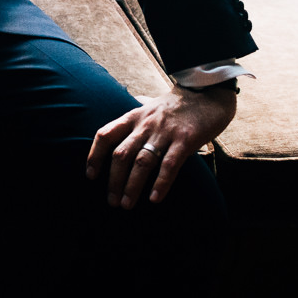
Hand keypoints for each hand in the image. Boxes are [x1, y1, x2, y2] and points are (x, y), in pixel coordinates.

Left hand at [85, 86, 236, 209]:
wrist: (207, 93)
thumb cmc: (175, 106)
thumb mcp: (148, 109)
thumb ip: (133, 123)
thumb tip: (114, 137)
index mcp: (133, 117)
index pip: (105, 135)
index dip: (94, 155)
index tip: (90, 176)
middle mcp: (145, 124)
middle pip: (121, 154)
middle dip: (113, 180)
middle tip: (111, 201)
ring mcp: (165, 132)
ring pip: (142, 162)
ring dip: (132, 186)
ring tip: (126, 204)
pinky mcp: (186, 139)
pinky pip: (170, 164)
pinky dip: (161, 183)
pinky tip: (154, 199)